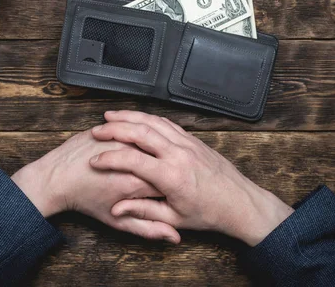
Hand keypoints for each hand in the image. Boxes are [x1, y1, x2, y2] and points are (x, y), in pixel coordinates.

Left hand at [11, 129, 180, 242]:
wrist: (55, 179)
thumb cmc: (85, 200)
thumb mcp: (117, 222)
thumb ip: (149, 228)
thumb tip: (174, 237)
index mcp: (135, 182)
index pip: (168, 179)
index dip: (169, 184)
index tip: (166, 188)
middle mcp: (129, 157)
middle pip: (159, 155)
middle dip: (160, 162)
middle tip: (152, 170)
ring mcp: (117, 140)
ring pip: (144, 139)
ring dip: (147, 146)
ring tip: (143, 155)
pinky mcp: (108, 130)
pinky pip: (127, 129)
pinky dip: (131, 136)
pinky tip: (128, 144)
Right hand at [89, 111, 293, 245]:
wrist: (239, 202)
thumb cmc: (207, 213)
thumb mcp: (174, 218)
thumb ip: (144, 213)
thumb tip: (119, 209)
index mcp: (171, 176)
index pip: (132, 160)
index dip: (109, 159)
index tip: (95, 161)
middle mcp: (178, 154)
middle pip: (140, 131)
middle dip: (115, 128)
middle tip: (97, 130)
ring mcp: (187, 143)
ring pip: (153, 122)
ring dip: (130, 117)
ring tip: (110, 117)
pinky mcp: (192, 139)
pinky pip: (166, 123)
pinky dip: (148, 118)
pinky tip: (137, 119)